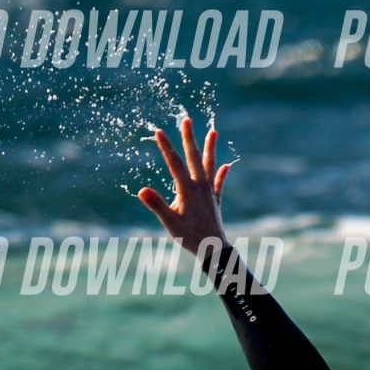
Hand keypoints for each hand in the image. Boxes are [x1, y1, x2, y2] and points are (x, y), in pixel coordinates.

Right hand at [135, 113, 235, 264]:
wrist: (214, 249)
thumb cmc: (189, 237)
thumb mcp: (169, 223)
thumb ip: (157, 205)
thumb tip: (142, 190)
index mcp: (187, 190)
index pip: (175, 164)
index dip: (166, 147)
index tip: (159, 131)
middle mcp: (200, 186)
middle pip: (193, 157)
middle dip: (189, 137)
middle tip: (186, 119)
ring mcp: (209, 192)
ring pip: (209, 165)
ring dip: (210, 148)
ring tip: (213, 132)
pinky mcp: (215, 200)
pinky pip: (219, 183)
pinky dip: (222, 174)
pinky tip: (227, 165)